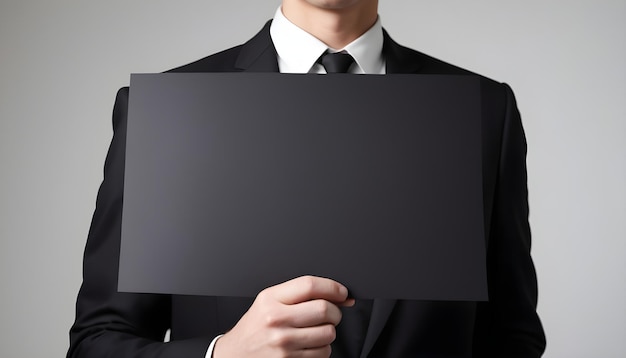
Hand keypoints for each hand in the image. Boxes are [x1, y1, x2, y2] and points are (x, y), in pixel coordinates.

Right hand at [213, 275, 353, 357]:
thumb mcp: (268, 302)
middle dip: (335, 311)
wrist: (236, 354)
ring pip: (328, 333)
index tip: (342, 292)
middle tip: (331, 314)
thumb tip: (340, 295)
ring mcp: (284, 343)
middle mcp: (276, 320)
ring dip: (329, 332)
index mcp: (270, 299)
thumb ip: (299, 294)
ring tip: (316, 330)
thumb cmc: (255, 327)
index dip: (333, 287)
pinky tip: (309, 345)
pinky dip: (322, 349)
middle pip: (324, 309)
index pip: (310, 285)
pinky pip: (323, 353)